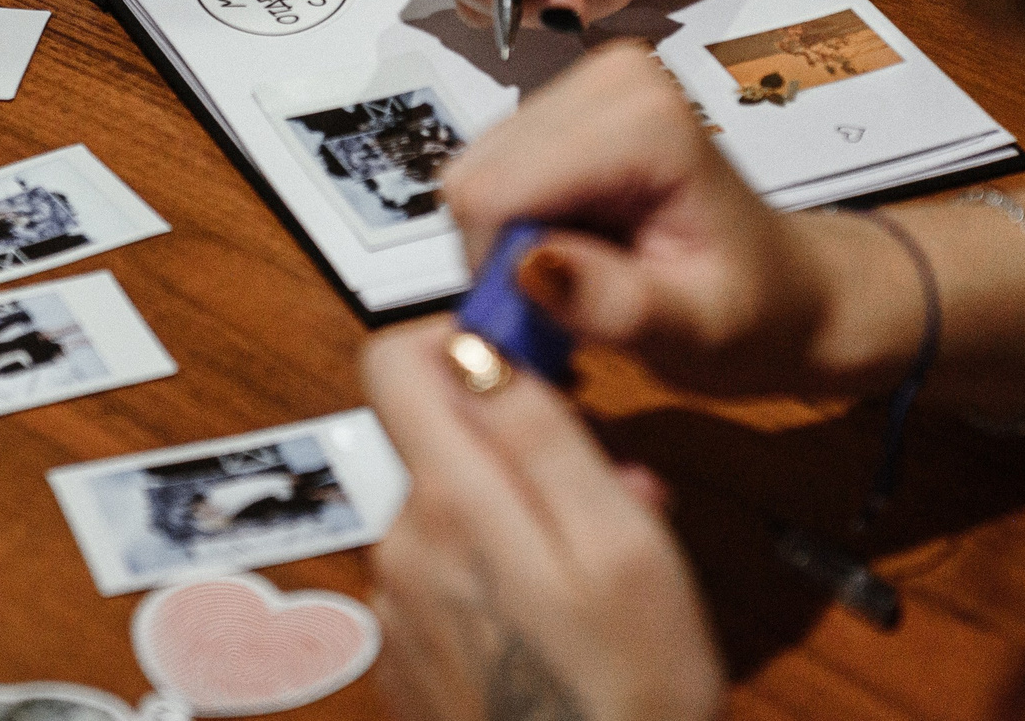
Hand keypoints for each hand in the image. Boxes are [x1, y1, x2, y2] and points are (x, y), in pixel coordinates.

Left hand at [363, 318, 721, 720]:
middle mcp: (401, 548)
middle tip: (611, 494)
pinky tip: (564, 628)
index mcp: (450, 503)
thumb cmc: (629, 698)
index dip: (463, 339)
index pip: (394, 360)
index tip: (531, 359)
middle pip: (438, 438)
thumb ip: (543, 431)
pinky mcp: (411, 659)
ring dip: (521, 518)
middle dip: (519, 445)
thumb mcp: (621, 542)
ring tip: (602, 577)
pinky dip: (503, 578)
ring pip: (455, 510)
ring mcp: (399, 609)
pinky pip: (450, 579)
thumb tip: (483, 346)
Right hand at [443, 42, 844, 397]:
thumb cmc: (753, 313)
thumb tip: (526, 265)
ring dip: (510, 240)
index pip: (497, 191)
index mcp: (646, 124)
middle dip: (504, 254)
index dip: (502, 269)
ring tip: (580, 274)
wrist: (786, 289)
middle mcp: (612, 79)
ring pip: (476, 174)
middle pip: (478, 177)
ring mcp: (586, 82)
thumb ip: (614, 303)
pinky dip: (516, 222)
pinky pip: (492, 170)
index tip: (549, 317)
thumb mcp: (696, 332)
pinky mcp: (566, 100)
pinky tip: (572, 247)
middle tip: (567, 301)